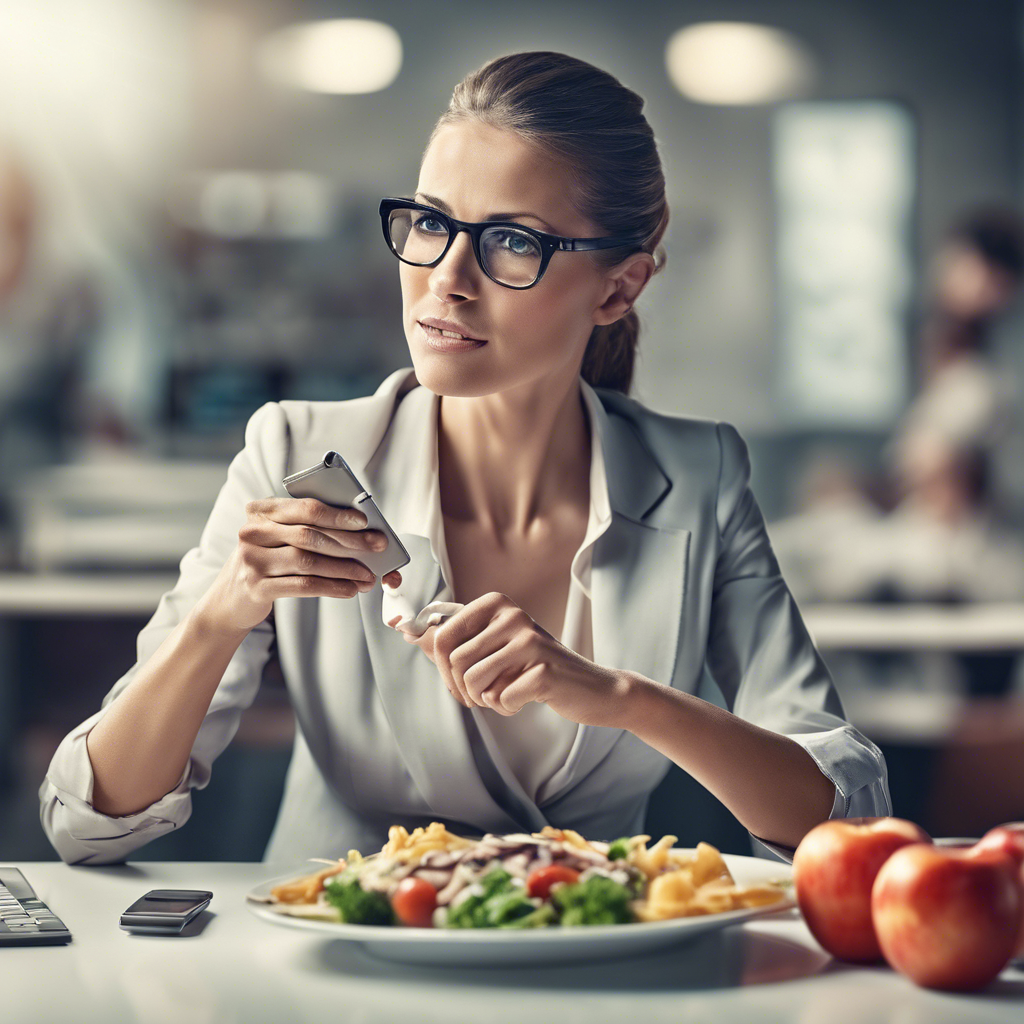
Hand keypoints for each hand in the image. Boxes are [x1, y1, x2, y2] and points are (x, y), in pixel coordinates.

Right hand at [199, 497, 402, 633]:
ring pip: (309, 561)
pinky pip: (302, 585)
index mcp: (262, 512)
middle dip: (349, 541)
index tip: (364, 521)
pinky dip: (331, 587)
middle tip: (376, 547)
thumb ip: (305, 529)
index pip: (305, 508)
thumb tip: (357, 533)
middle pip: (310, 534)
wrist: (227, 600)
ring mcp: (253, 560)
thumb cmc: (264, 562)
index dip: (337, 514)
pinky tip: (349, 589)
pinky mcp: (257, 587)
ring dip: (344, 568)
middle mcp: (254, 532)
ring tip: (367, 575)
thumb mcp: (276, 539)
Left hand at [395, 592, 630, 727]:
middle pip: (453, 662)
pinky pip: (500, 699)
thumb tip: (404, 629)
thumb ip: (451, 639)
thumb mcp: (493, 647)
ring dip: (485, 699)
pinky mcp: (543, 669)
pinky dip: (507, 708)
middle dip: (463, 689)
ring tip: (505, 694)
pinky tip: (525, 700)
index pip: (441, 636)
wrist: (592, 689)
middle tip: (484, 694)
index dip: (442, 669)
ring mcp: (529, 640)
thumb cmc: (535, 668)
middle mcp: (512, 614)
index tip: (458, 682)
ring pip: (473, 681)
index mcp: (495, 603)